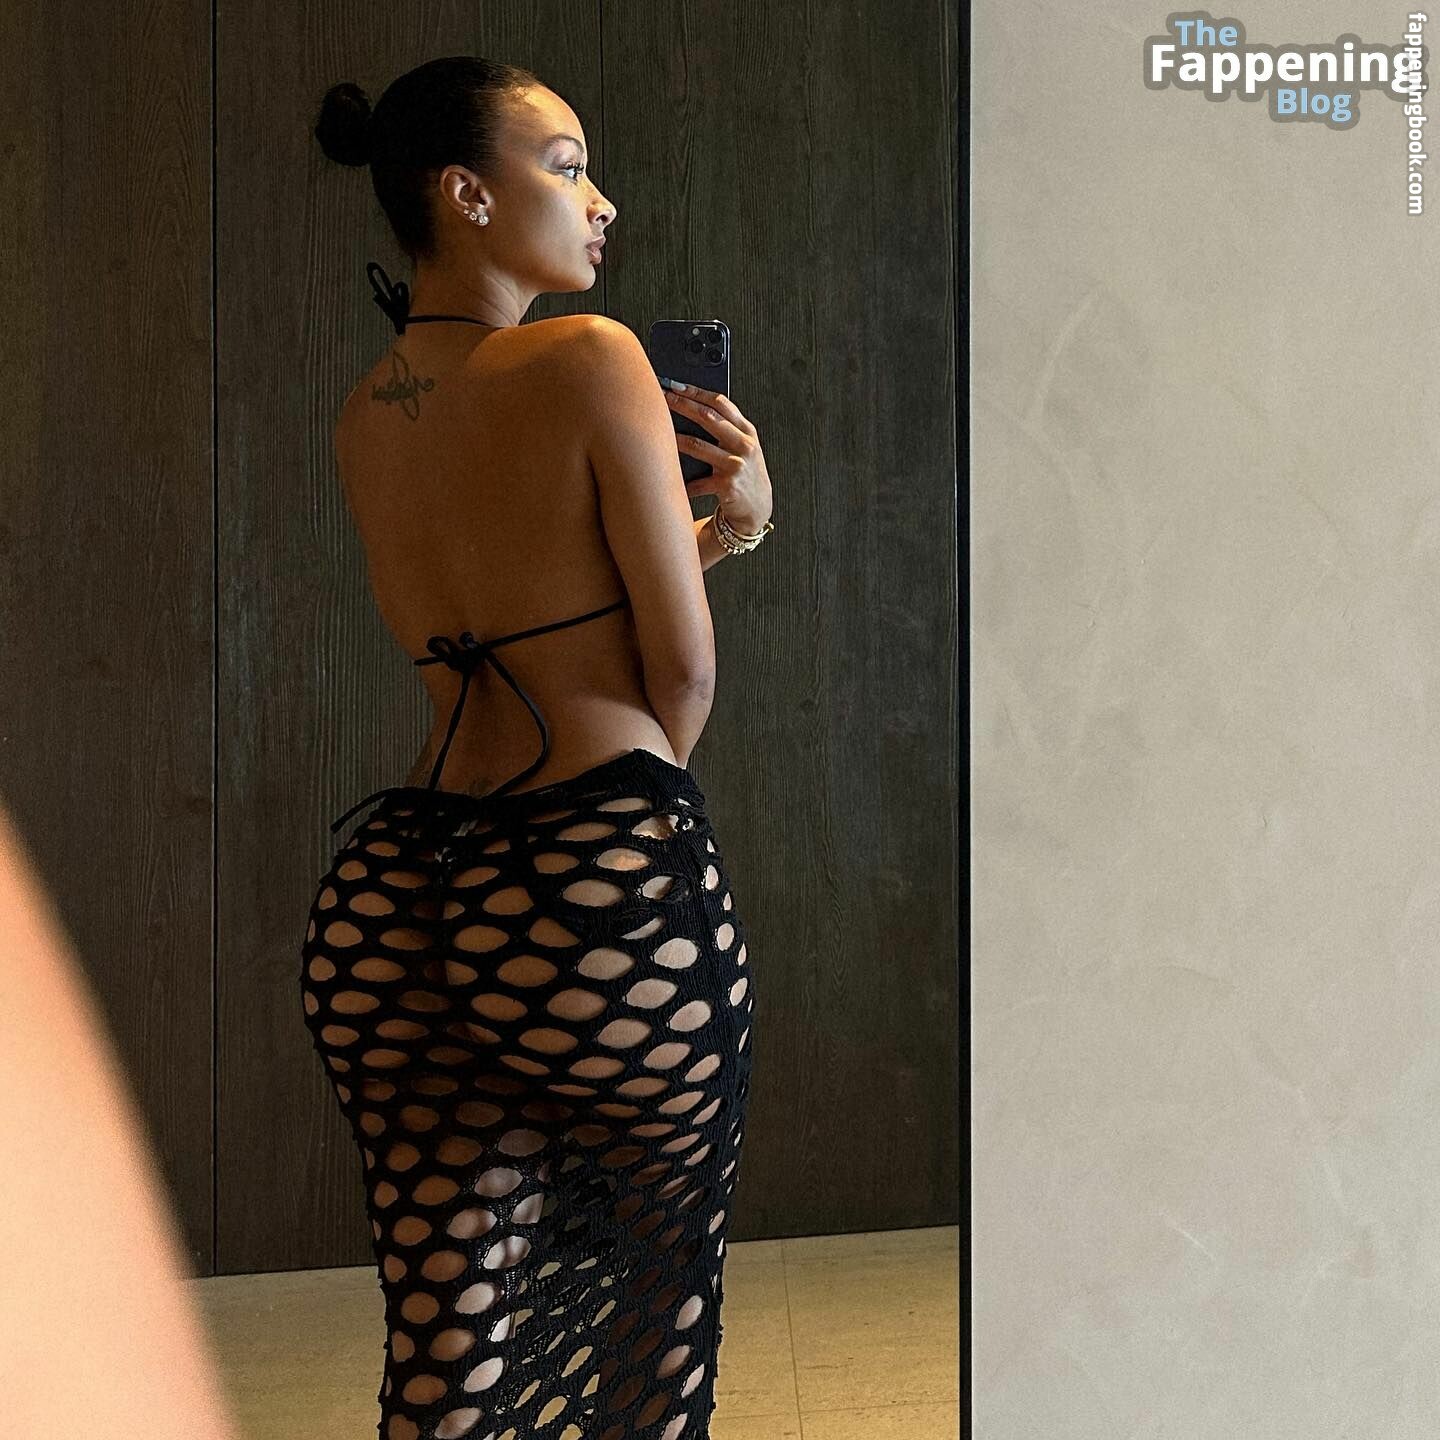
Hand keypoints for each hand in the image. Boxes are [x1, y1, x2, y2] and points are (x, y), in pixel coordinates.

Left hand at [662, 381, 772, 532]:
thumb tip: (690, 407)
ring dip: (676, 438)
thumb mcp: (742, 446)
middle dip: (683, 405)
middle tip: (663, 398)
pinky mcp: (727, 486)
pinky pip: (698, 482)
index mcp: (747, 431)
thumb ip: (726, 428)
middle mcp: (744, 445)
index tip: (676, 385)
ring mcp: (736, 465)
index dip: (697, 392)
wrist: (757, 508)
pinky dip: (683, 482)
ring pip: (699, 446)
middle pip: (708, 418)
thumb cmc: (744, 473)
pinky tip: (668, 478)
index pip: (721, 403)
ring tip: (659, 432)